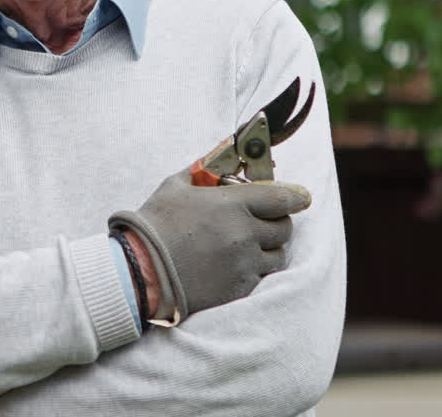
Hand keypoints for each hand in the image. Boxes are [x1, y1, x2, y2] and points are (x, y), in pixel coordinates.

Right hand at [109, 168, 310, 321]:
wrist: (139, 272)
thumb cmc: (154, 225)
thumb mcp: (174, 186)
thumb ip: (201, 169)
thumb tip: (218, 152)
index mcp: (231, 205)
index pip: (282, 198)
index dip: (296, 196)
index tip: (302, 197)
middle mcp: (244, 234)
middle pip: (284, 228)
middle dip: (277, 222)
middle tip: (265, 221)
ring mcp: (243, 264)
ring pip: (277, 255)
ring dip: (268, 249)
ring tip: (248, 247)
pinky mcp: (239, 289)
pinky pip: (262, 278)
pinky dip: (254, 271)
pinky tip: (234, 267)